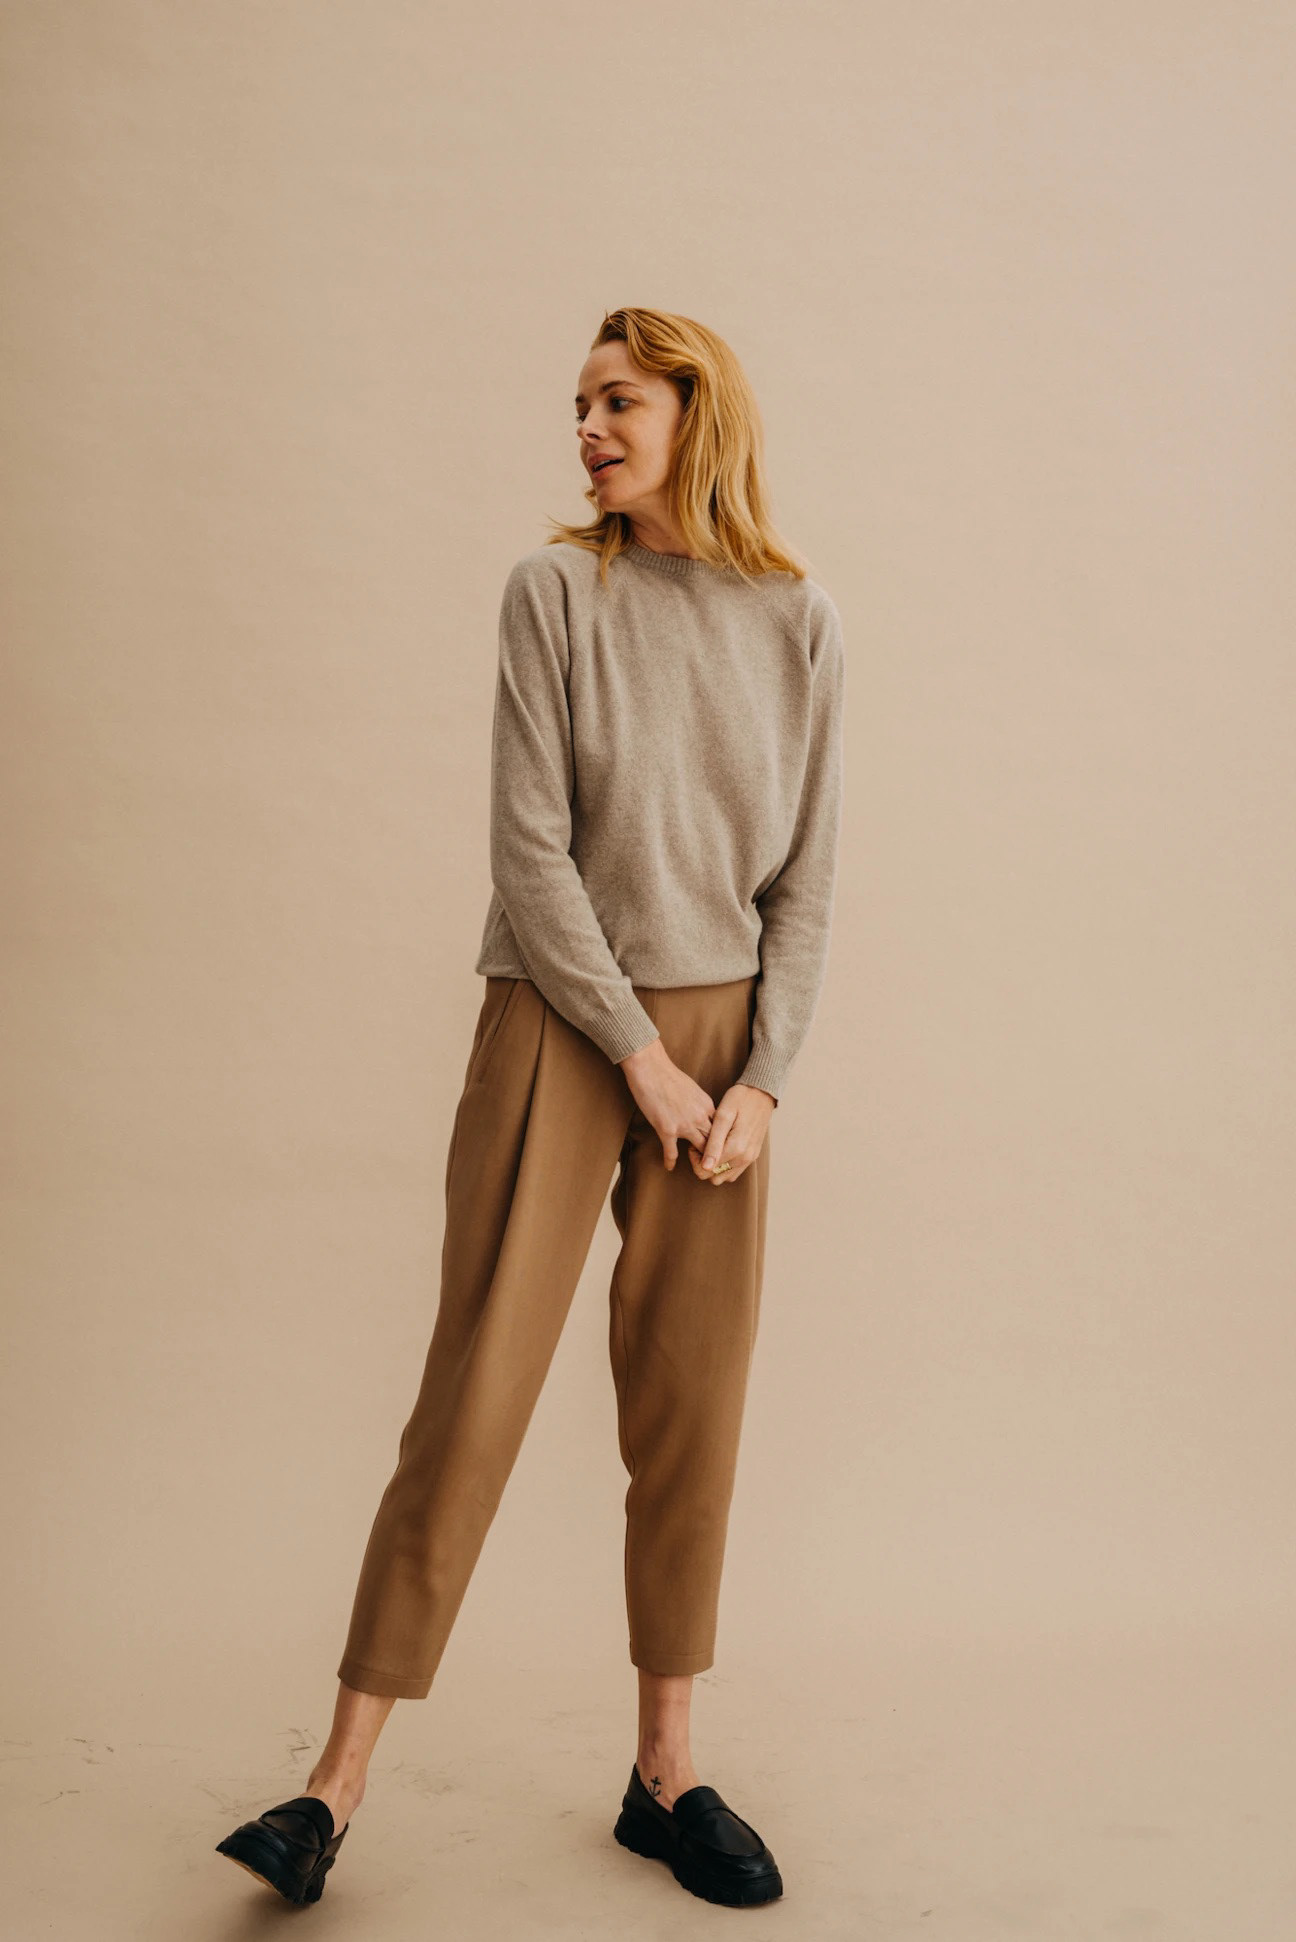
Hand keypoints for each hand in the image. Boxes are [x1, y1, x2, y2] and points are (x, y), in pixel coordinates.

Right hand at [618, 1041, 772, 1181]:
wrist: (650, 1068)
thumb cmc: (669, 1075)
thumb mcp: (692, 1089)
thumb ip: (699, 1104)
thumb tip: (701, 1114)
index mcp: (707, 1105)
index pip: (721, 1129)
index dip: (722, 1141)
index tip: (721, 1150)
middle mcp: (700, 1117)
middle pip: (715, 1143)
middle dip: (717, 1156)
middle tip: (714, 1165)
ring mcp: (684, 1124)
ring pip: (700, 1150)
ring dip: (699, 1162)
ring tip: (697, 1169)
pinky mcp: (667, 1129)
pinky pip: (672, 1152)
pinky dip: (670, 1161)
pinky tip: (669, 1167)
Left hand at [687, 1083, 773, 1185]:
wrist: (762, 1093)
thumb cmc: (740, 1099)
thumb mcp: (723, 1116)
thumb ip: (714, 1143)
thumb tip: (705, 1167)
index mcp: (735, 1148)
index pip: (706, 1170)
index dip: (695, 1159)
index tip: (695, 1144)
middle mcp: (744, 1158)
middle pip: (714, 1178)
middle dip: (703, 1165)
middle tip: (702, 1145)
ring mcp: (750, 1158)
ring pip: (724, 1177)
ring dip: (714, 1167)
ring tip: (711, 1146)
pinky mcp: (753, 1155)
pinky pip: (735, 1172)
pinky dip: (724, 1166)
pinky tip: (721, 1148)